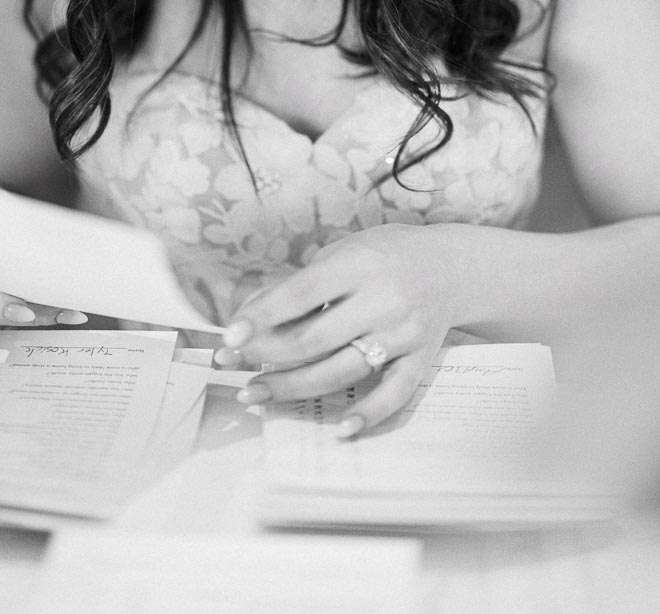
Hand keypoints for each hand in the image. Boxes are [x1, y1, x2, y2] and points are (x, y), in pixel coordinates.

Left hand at [216, 225, 455, 435]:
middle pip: (315, 340)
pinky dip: (367, 415)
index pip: (302, 294)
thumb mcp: (343, 253)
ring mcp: (403, 334)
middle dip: (266, 356)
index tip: (231, 336)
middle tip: (232, 365)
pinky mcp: (420, 360)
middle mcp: (383, 300)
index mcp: (359, 265)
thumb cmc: (386, 255)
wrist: (451, 267)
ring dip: (294, 387)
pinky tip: (338, 428)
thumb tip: (252, 317)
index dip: (263, 317)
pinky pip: (393, 395)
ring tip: (256, 392)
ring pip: (342, 371)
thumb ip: (302, 285)